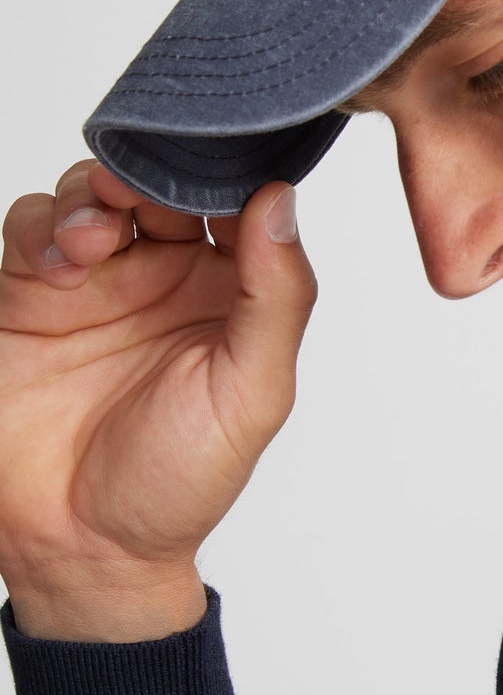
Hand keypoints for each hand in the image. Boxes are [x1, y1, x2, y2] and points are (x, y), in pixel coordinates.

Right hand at [0, 159, 315, 599]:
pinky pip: (31, 226)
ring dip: (94, 193)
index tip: (222, 148)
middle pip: (160, 181)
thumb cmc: (177, 485)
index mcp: (234, 294)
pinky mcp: (30, 294)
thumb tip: (281, 201)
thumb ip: (276, 297)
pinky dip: (44, 224)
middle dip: (151, 167)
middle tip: (141, 184)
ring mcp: (97, 282)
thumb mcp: (251, 394)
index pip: (239, 201)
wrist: (80, 547)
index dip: (230, 167)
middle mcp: (168, 278)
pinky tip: (63, 262)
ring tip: (97, 237)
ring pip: (93, 192)